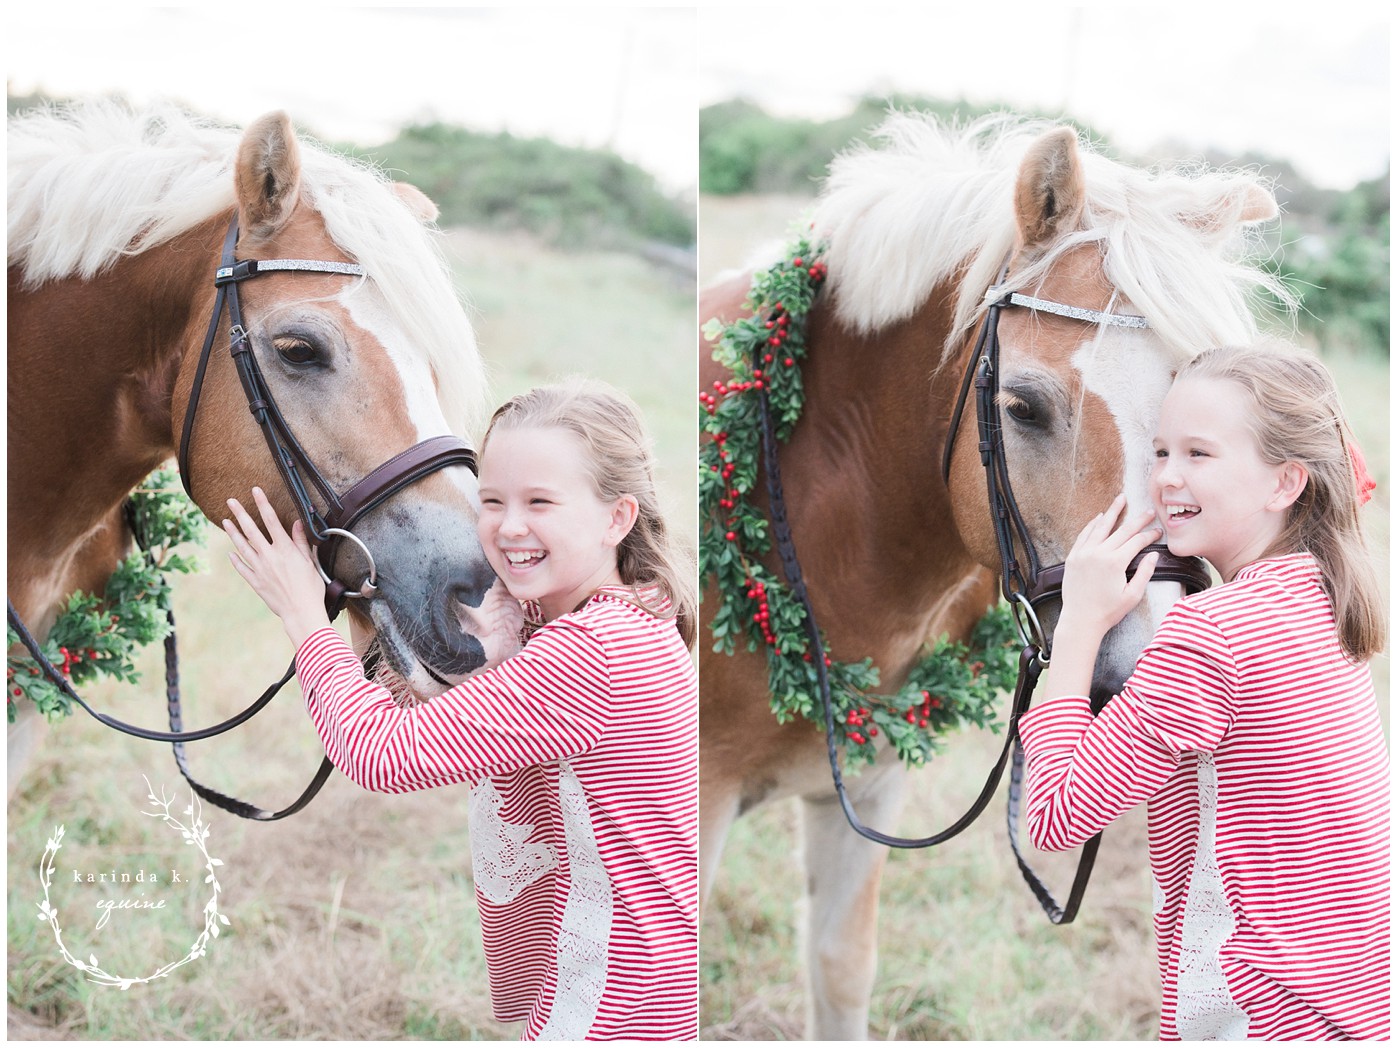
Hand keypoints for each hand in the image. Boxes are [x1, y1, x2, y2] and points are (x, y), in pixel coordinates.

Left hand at [222, 487, 330, 646]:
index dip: (263, 504)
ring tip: (225, 521)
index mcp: (285, 549)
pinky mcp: (255, 582)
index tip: (256, 491)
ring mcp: (260, 569)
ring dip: (233, 533)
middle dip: (241, 514)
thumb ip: (300, 542)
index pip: (272, 520)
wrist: (301, 611)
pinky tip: (231, 553)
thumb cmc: (311, 587)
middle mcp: (269, 556)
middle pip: (252, 530)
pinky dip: (235, 560)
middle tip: (231, 501)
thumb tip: (296, 523)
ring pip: (243, 547)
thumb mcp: (309, 562)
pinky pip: (242, 568)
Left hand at [1059, 494, 1160, 640]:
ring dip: (1112, 512)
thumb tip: (1154, 554)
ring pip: (1100, 527)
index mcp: (1115, 562)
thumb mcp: (1132, 595)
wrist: (1080, 620)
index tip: (1158, 531)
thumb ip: (1144, 573)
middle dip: (1137, 520)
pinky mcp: (1073, 557)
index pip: (1136, 542)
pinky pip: (1084, 535)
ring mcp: (1083, 554)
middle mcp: (1098, 553)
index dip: (1149, 535)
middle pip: (1121, 530)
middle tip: (1148, 510)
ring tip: (1120, 499)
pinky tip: (1099, 517)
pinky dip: (1092, 525)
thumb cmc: (1108, 611)